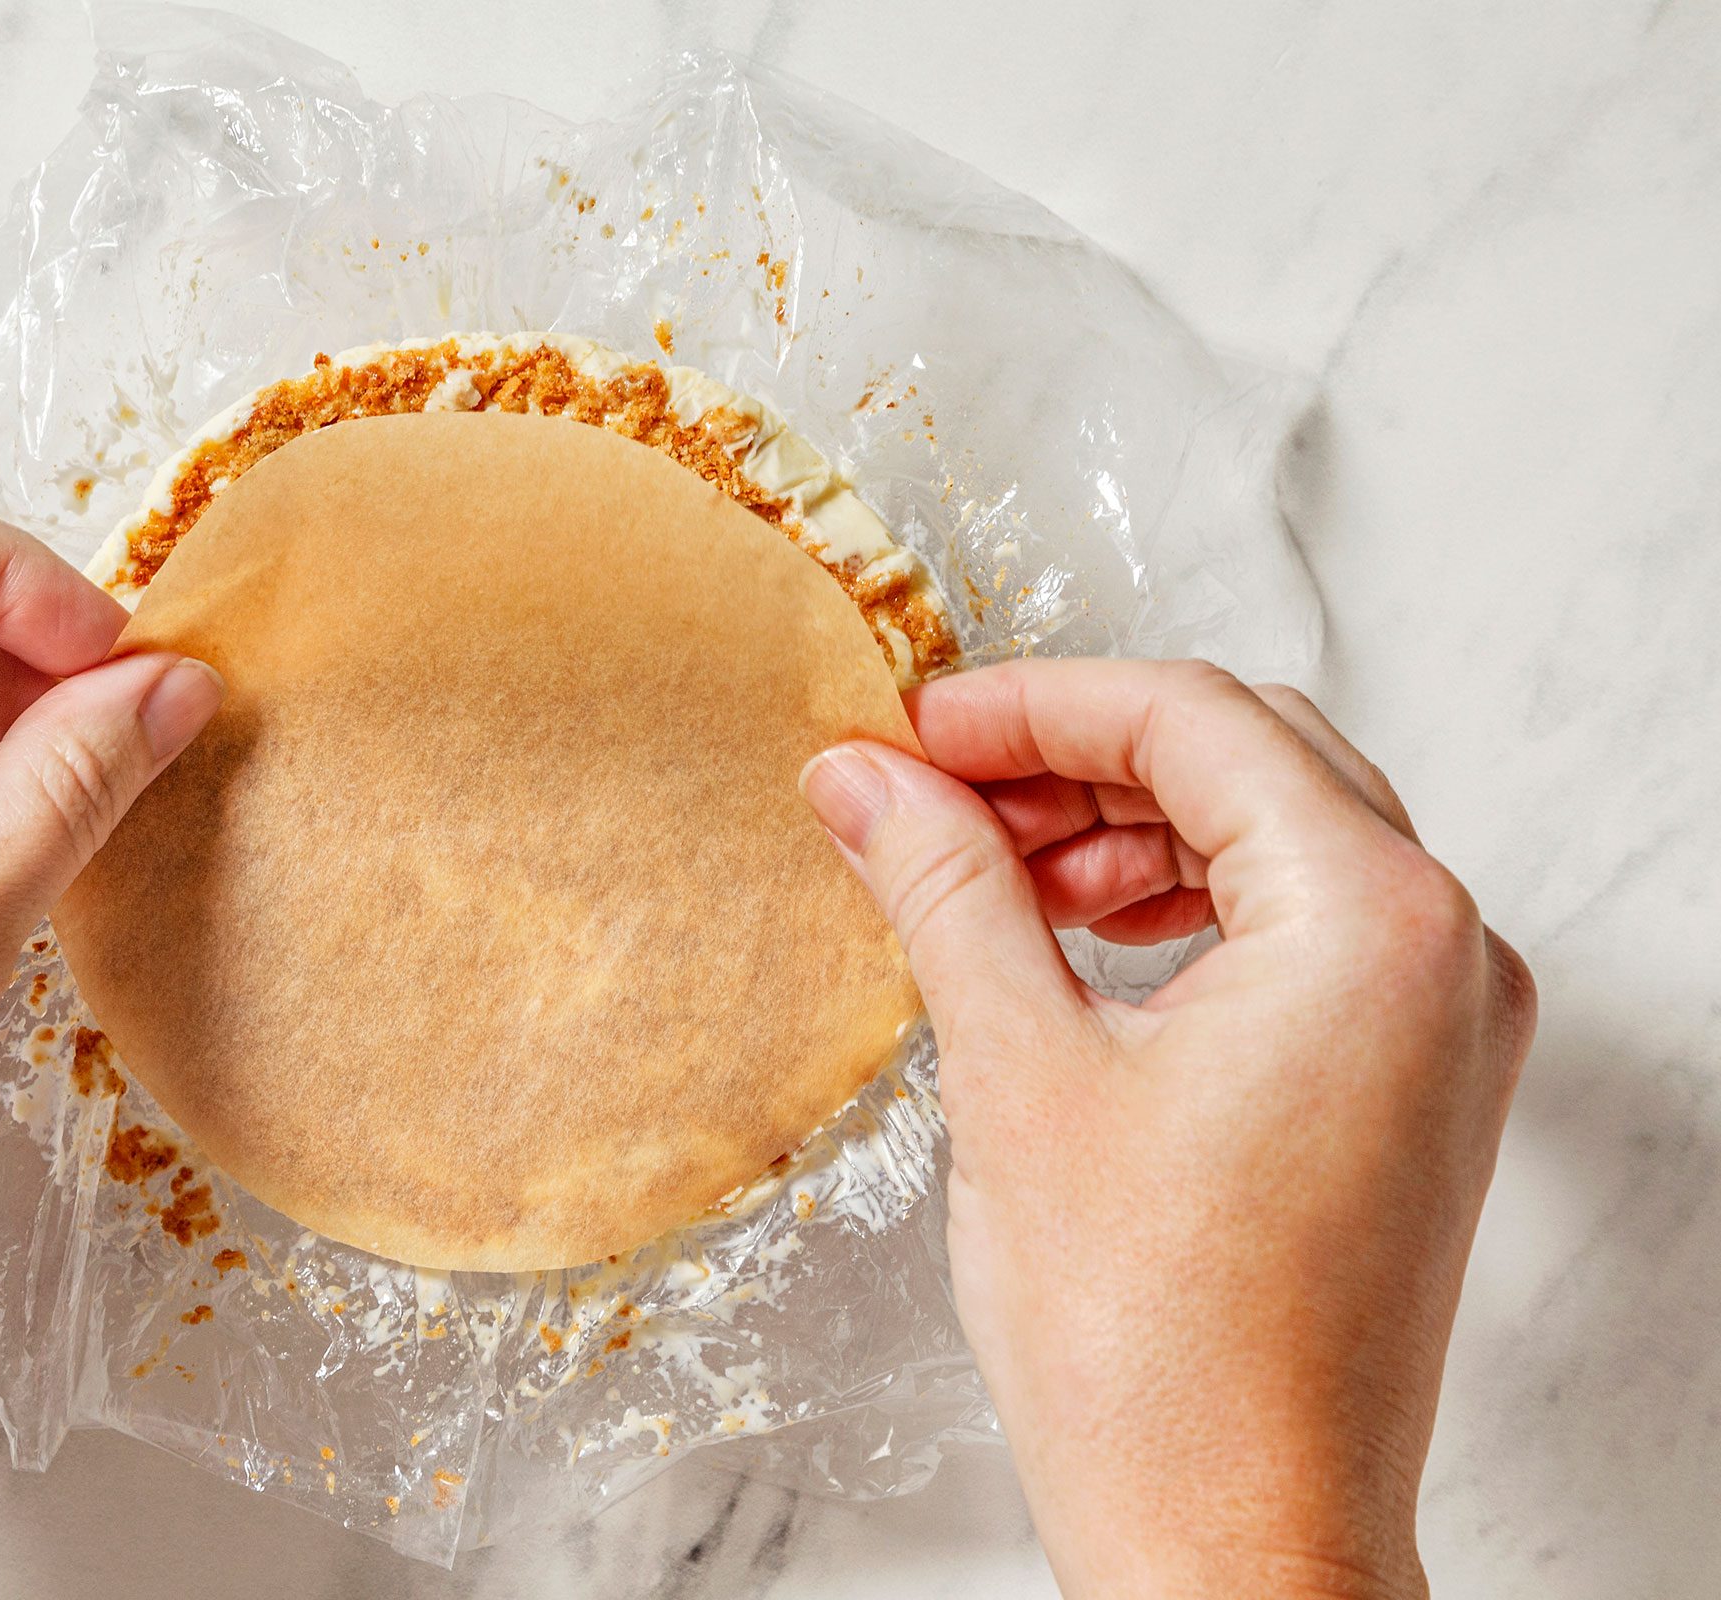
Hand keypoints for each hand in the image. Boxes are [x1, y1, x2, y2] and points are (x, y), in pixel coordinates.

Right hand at [801, 660, 1535, 1598]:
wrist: (1233, 1545)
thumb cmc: (1152, 1348)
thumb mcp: (1017, 1075)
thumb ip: (944, 889)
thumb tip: (864, 777)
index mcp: (1373, 923)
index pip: (1194, 722)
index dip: (1032, 705)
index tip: (912, 730)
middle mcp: (1444, 953)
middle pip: (1250, 758)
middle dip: (1078, 757)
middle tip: (933, 790)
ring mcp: (1444, 1023)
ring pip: (1279, 836)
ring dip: (1129, 827)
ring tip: (992, 875)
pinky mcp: (1414, 1085)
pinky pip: (1304, 929)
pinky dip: (1187, 905)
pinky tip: (1078, 939)